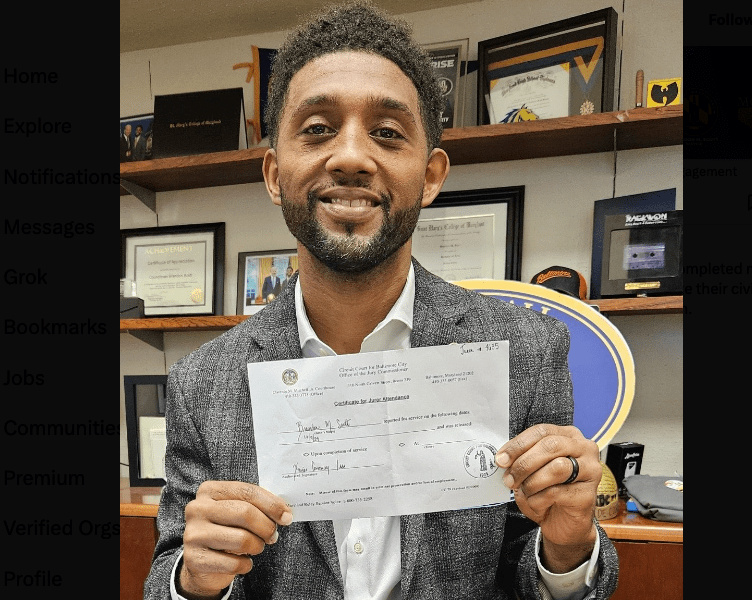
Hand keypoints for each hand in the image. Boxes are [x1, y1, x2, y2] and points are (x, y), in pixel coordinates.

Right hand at [178, 481, 292, 599]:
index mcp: (209, 491)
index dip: (272, 504)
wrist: (201, 560)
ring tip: (256, 547)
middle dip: (267, 526)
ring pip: (242, 540)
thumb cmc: (225, 529)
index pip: (247, 491)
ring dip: (257, 546)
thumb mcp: (237, 510)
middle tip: (273, 536)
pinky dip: (246, 564)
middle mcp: (197, 509)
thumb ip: (257, 505)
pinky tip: (242, 562)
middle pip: (245, 513)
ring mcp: (193, 534)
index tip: (287, 516)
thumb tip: (285, 512)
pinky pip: (234, 563)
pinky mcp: (194, 559)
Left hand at [495, 424, 599, 571]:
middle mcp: (584, 448)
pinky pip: (557, 492)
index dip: (518, 444)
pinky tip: (537, 504)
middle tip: (509, 479)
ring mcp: (590, 471)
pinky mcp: (588, 494)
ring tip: (524, 492)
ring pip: (556, 468)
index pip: (542, 431)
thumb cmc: (547, 492)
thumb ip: (521, 458)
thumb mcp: (531, 470)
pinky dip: (538, 500)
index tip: (501, 459)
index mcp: (568, 436)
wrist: (563, 524)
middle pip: (550, 446)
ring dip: (532, 482)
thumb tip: (503, 458)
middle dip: (524, 463)